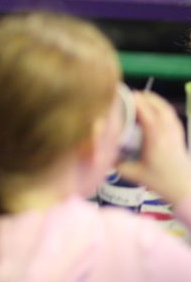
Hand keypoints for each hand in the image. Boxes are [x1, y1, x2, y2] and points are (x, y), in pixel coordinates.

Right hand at [117, 91, 190, 205]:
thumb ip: (115, 162)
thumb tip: (99, 151)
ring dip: (153, 99)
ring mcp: (175, 132)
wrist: (184, 188)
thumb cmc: (159, 181)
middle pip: (156, 107)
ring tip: (139, 95)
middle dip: (141, 98)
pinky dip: (161, 105)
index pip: (146, 115)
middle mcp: (167, 132)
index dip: (135, 102)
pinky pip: (171, 113)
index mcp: (155, 140)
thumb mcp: (132, 173)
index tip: (121, 96)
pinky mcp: (179, 133)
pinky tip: (154, 105)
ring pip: (165, 108)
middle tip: (126, 94)